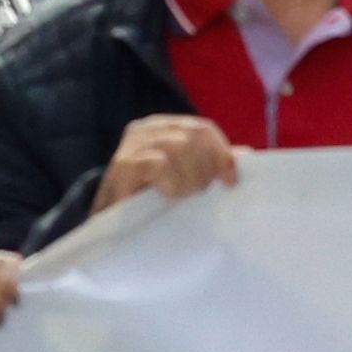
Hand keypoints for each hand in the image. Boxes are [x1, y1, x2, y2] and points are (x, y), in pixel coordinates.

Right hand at [96, 113, 241, 212]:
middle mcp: (147, 128)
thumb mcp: (181, 177)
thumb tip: (246, 156)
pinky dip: (173, 182)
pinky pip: (160, 164)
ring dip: (190, 178)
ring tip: (184, 196)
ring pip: (180, 147)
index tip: (231, 182)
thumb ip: (208, 164)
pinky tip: (170, 196)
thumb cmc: (146, 199)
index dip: (222, 154)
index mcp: (164, 126)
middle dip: (206, 167)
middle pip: (194, 135)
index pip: (202, 129)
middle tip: (201, 192)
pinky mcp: (124, 165)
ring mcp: (133, 144)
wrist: (106, 225)